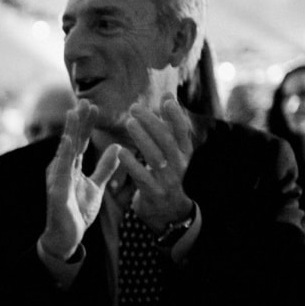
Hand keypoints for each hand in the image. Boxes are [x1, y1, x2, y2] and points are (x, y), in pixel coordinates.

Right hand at [40, 100, 120, 260]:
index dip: (86, 125)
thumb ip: (104, 168)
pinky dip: (65, 156)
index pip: (79, 141)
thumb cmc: (77, 211)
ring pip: (64, 152)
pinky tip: (68, 142)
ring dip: (69, 132)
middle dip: (77, 122)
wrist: (65, 238)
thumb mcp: (95, 186)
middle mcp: (60, 170)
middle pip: (71, 141)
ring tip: (74, 115)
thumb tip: (116, 148)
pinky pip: (62, 172)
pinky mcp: (57, 193)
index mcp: (70, 167)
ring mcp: (57, 180)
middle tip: (84, 101)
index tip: (94, 106)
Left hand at [113, 97, 197, 231]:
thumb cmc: (167, 172)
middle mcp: (179, 165)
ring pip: (155, 157)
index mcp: (184, 153)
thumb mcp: (173, 150)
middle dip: (152, 123)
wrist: (168, 210)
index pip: (183, 132)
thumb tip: (169, 94)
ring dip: (142, 139)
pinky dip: (131, 164)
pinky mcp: (153, 193)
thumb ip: (169, 123)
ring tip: (129, 123)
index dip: (176, 116)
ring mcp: (167, 180)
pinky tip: (120, 152)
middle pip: (167, 141)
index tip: (166, 100)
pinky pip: (142, 177)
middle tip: (134, 108)